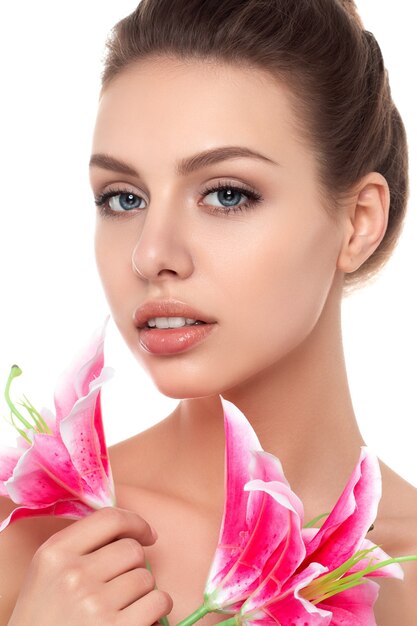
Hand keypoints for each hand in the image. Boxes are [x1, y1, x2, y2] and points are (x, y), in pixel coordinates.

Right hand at [7, 507, 171, 624]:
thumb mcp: (48, 571)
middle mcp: (73, 575)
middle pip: (132, 549)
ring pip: (146, 577)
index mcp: (55, 553)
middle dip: (134, 565)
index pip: (110, 518)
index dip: (136, 523)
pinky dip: (157, 608)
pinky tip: (142, 615)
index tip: (146, 534)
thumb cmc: (44, 616)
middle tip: (122, 583)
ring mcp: (93, 604)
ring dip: (143, 591)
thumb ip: (80, 546)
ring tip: (123, 604)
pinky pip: (158, 601)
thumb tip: (129, 529)